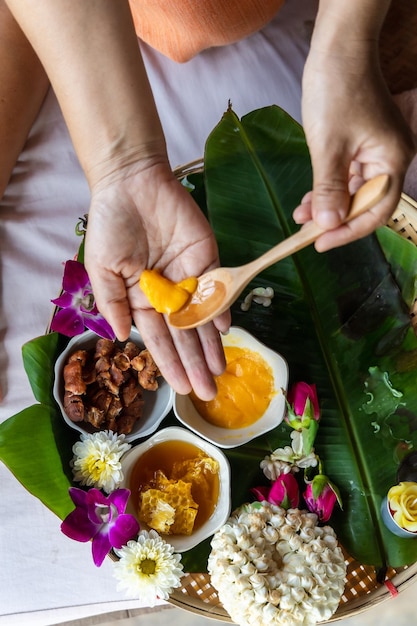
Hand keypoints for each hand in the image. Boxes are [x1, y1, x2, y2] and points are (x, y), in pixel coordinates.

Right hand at [84, 159, 229, 399]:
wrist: (132, 182)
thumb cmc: (111, 225)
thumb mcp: (101, 268)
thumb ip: (112, 303)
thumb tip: (119, 337)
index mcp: (142, 301)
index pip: (159, 340)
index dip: (169, 364)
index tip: (180, 389)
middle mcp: (168, 294)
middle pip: (185, 336)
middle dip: (195, 363)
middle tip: (208, 393)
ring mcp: (190, 277)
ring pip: (204, 318)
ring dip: (211, 344)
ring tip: (220, 372)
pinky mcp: (208, 257)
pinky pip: (217, 287)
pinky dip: (221, 307)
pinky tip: (224, 329)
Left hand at [294, 40, 414, 250]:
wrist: (337, 49)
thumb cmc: (337, 90)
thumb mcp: (328, 147)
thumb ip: (329, 189)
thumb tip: (329, 223)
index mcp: (392, 160)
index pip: (375, 211)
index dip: (348, 231)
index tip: (320, 242)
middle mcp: (389, 158)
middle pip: (364, 203)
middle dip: (334, 219)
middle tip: (306, 233)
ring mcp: (374, 150)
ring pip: (351, 191)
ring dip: (326, 204)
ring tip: (299, 216)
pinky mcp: (359, 143)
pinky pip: (345, 175)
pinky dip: (326, 187)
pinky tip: (306, 199)